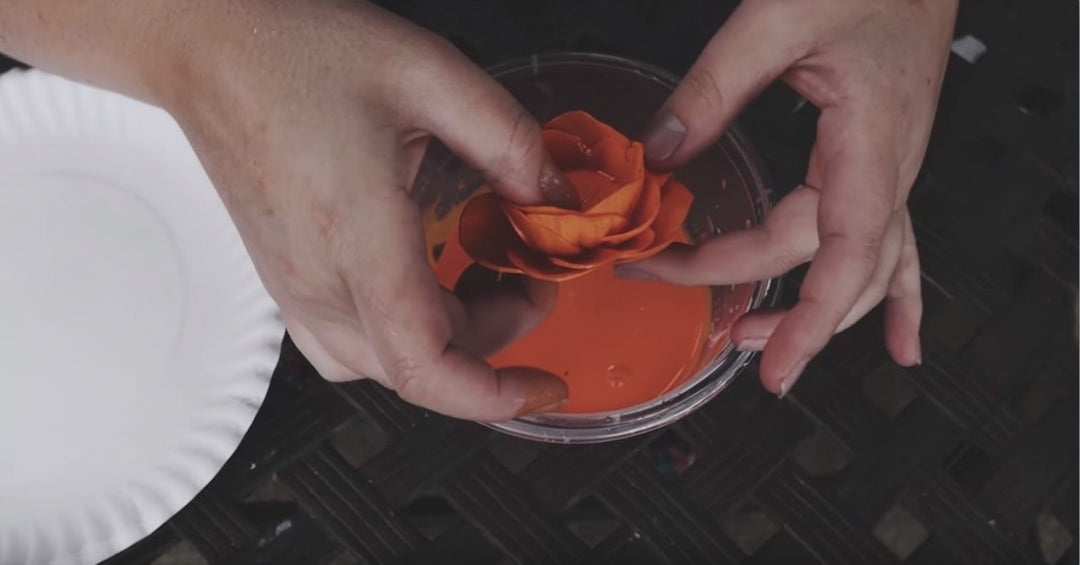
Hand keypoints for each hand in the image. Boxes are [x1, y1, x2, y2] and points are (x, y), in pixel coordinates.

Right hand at [154, 1, 574, 419]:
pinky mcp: (285, 281)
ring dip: (450, 341)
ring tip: (483, 280)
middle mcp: (317, 280)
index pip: (424, 363)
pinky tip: (427, 284)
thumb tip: (556, 198)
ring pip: (384, 364)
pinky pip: (348, 345)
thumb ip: (508, 140)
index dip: (493, 394)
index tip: (543, 386)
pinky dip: (404, 335)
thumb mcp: (428, 75)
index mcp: (356, 237)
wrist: (208, 48)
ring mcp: (294, 288)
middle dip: (496, 338)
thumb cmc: (295, 52)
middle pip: (419, 367)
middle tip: (530, 275)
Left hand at [622, 0, 957, 394]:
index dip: (809, 321)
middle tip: (670, 284)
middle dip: (757, 293)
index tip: (773, 368)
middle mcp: (889, 171)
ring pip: (862, 267)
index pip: (843, 258)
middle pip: (824, 261)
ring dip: (815, 312)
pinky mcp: (882, 162)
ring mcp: (891, 171)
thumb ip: (713, 87)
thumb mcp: (776, 20)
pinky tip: (897, 340)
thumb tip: (661, 150)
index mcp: (871, 148)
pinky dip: (892, 297)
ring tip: (761, 344)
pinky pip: (891, 244)